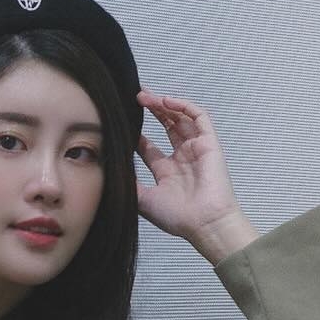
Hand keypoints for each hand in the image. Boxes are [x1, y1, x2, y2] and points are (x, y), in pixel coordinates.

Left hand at [135, 91, 256, 262]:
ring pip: (180, 118)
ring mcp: (196, 150)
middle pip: (166, 127)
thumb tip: (110, 169)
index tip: (123, 122)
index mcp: (167, 172)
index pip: (149, 147)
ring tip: (145, 96)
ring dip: (164, 105)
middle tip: (135, 98)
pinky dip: (184, 106)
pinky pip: (199, 117)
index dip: (137, 134)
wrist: (203, 223)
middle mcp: (182, 159)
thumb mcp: (142, 199)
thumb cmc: (177, 218)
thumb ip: (128, 183)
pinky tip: (166, 101)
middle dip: (151, 111)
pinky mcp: (209, 144)